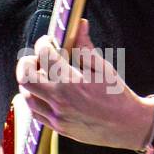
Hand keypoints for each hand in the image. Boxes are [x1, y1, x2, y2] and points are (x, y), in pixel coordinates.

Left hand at [15, 18, 148, 149]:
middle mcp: (60, 100)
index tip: (49, 41)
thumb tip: (80, 26)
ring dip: (30, 82)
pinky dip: (34, 99)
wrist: (127, 126)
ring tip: (41, 75)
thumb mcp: (104, 68)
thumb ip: (85, 47)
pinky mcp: (58, 128)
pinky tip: (44, 92)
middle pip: (25, 77)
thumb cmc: (118, 96)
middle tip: (37, 58)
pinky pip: (35, 113)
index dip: (44, 42)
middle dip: (27, 62)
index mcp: (72, 81)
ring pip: (27, 96)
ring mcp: (57, 116)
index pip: (44, 54)